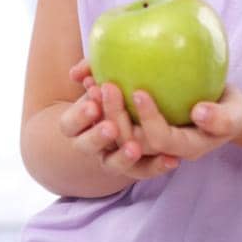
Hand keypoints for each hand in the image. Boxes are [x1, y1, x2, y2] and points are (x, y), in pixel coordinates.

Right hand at [59, 78, 177, 180]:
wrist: (131, 113)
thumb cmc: (112, 87)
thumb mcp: (100, 78)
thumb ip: (88, 69)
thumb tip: (76, 74)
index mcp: (77, 125)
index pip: (69, 125)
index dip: (79, 117)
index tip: (93, 105)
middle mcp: (91, 145)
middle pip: (87, 147)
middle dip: (97, 137)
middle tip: (111, 127)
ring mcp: (112, 158)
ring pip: (113, 164)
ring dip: (123, 157)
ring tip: (135, 148)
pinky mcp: (136, 167)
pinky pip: (144, 171)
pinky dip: (156, 166)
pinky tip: (172, 159)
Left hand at [62, 59, 241, 174]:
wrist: (217, 107)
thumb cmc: (228, 108)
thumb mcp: (234, 113)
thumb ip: (222, 118)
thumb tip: (199, 113)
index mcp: (182, 147)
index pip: (160, 140)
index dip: (147, 120)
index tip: (139, 91)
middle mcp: (158, 149)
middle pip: (130, 141)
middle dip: (114, 117)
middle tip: (105, 85)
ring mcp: (142, 137)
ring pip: (111, 135)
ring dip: (98, 112)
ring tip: (90, 84)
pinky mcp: (130, 123)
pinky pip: (105, 117)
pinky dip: (94, 100)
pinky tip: (83, 76)